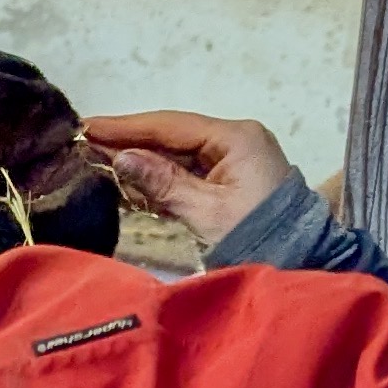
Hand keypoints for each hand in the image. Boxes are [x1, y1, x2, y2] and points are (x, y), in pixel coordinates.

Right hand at [88, 110, 295, 248]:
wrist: (303, 263)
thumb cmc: (257, 236)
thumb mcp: (206, 211)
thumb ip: (163, 182)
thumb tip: (122, 158)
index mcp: (235, 137)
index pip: (170, 125)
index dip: (126, 127)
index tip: (87, 127)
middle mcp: (235, 139)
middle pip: (172, 136)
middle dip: (130, 142)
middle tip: (84, 143)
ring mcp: (235, 159)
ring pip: (178, 154)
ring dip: (141, 160)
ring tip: (98, 161)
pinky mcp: (232, 180)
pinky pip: (189, 172)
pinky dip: (160, 177)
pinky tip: (129, 180)